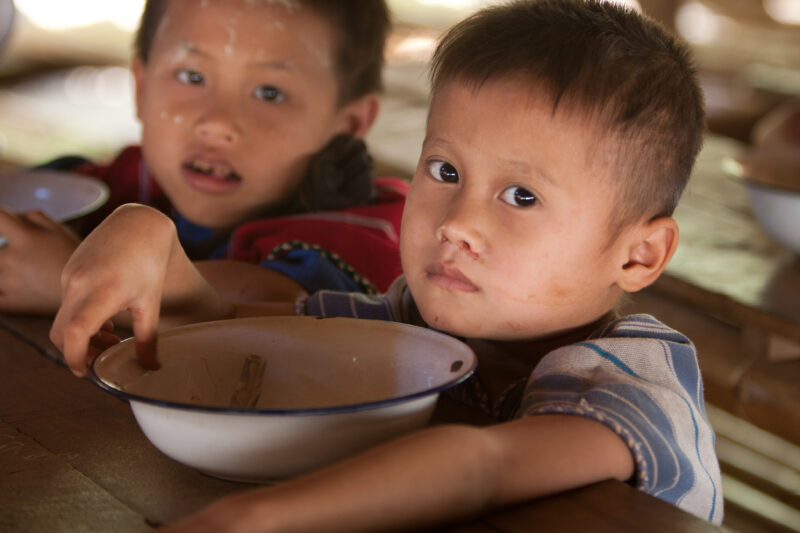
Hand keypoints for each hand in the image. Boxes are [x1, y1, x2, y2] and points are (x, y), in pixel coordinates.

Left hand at [0, 209, 79, 314]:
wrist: (91, 298)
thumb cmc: (75, 264)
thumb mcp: (60, 232)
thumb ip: (33, 217)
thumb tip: (14, 215)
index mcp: (24, 238)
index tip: (3, 227)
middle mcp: (12, 258)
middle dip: (7, 254)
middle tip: (29, 263)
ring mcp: (7, 282)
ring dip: (5, 274)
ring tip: (31, 279)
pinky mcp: (8, 304)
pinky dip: (3, 294)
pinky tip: (20, 292)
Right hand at [50, 204, 174, 375]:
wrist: (138, 224)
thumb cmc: (149, 262)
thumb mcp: (151, 302)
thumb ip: (148, 338)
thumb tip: (151, 368)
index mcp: (102, 291)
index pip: (75, 332)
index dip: (75, 357)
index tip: (86, 372)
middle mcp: (79, 283)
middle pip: (61, 332)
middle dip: (78, 352)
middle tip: (103, 358)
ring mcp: (70, 275)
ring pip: (63, 318)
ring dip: (82, 335)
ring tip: (111, 337)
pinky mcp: (68, 270)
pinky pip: (67, 302)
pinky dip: (81, 317)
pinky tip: (106, 317)